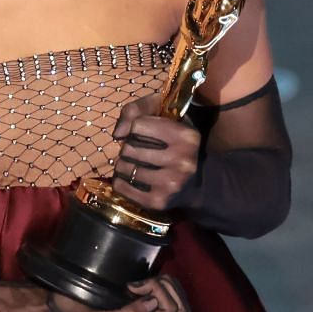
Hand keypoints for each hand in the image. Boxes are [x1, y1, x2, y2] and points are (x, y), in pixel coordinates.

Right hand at [38, 276, 191, 311]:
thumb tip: (154, 303)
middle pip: (182, 311)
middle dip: (166, 288)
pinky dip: (166, 286)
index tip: (131, 286)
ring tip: (144, 282)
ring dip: (168, 287)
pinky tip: (147, 283)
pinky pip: (176, 302)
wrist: (65, 311)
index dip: (157, 291)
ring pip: (183, 306)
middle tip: (141, 283)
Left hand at [110, 92, 201, 210]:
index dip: (135, 127)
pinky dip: (120, 182)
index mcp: (187, 136)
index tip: (143, 133)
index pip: (138, 124)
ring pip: (125, 167)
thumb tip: (117, 134)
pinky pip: (122, 187)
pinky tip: (128, 179)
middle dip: (128, 148)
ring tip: (133, 165)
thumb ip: (137, 110)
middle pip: (129, 148)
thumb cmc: (175, 144)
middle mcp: (182, 160)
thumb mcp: (164, 117)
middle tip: (137, 152)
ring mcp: (171, 183)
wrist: (195, 185)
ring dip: (123, 165)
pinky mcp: (159, 201)